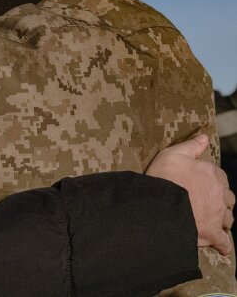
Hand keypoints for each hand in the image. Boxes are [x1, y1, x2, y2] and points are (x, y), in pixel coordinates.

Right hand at [147, 134, 234, 254]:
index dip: (212, 182)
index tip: (204, 185)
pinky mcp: (211, 233)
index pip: (219, 178)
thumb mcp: (173, 154)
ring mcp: (217, 215)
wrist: (159, 205)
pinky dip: (224, 245)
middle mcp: (220, 195)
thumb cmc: (165, 178)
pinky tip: (223, 248)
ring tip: (215, 222)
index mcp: (213, 175)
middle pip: (227, 199)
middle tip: (209, 204)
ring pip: (227, 218)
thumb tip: (205, 137)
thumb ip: (191, 146)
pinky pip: (223, 241)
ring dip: (223, 219)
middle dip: (221, 201)